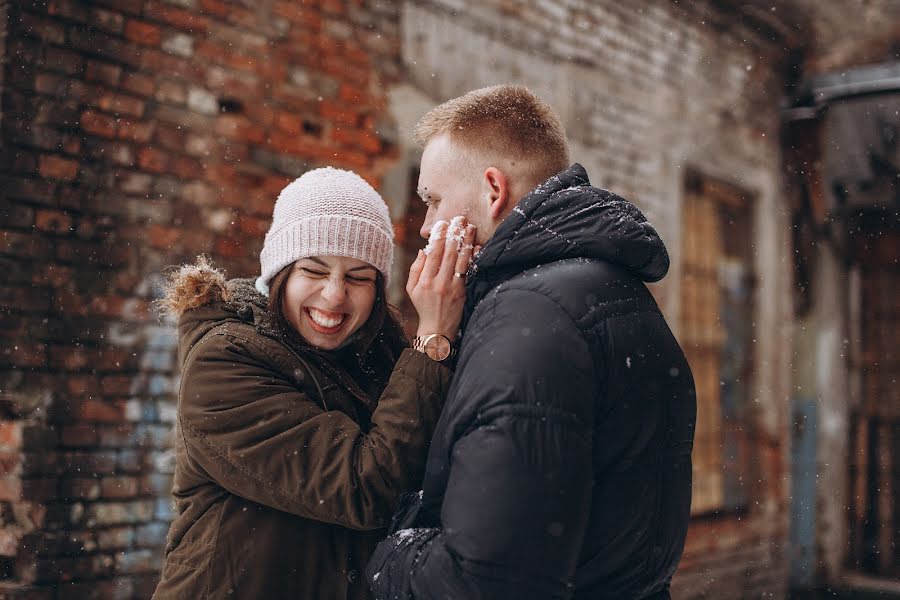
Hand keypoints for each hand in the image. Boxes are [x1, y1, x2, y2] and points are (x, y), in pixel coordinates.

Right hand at [407, 218, 476, 340]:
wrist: (437, 330)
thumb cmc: (423, 307)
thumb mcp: (412, 289)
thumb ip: (415, 269)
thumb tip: (424, 250)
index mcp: (424, 280)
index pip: (433, 253)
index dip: (439, 236)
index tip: (443, 224)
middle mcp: (438, 282)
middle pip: (448, 253)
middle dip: (454, 234)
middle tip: (460, 219)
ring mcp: (452, 287)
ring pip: (460, 260)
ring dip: (466, 242)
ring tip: (470, 228)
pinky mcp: (463, 292)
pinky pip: (469, 272)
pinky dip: (473, 258)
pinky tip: (477, 247)